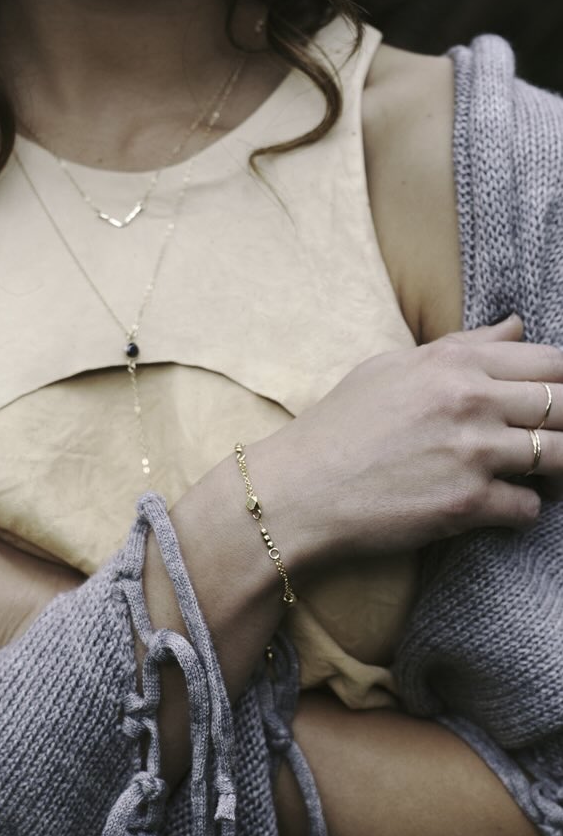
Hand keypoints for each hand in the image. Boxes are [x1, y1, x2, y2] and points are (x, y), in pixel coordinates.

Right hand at [238, 315, 562, 577]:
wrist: (299, 490)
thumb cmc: (340, 426)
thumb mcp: (393, 367)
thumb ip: (462, 346)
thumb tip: (517, 326)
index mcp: (453, 363)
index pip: (552, 362)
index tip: (556, 402)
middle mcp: (470, 402)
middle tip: (550, 441)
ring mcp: (471, 453)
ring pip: (562, 458)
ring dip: (553, 470)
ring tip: (530, 473)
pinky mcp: (467, 504)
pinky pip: (530, 508)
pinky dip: (518, 509)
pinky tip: (492, 504)